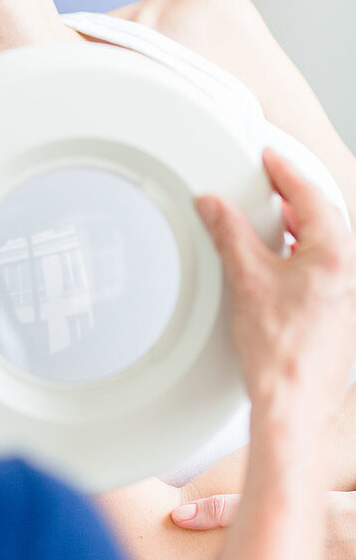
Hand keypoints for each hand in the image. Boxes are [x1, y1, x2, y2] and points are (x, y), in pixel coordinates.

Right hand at [196, 148, 355, 423]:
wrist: (293, 402)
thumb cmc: (280, 353)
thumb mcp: (246, 279)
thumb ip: (229, 234)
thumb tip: (216, 208)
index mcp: (335, 254)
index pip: (310, 196)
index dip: (285, 172)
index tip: (270, 158)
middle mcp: (349, 272)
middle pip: (323, 216)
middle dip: (293, 196)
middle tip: (268, 181)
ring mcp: (347, 293)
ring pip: (324, 242)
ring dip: (297, 225)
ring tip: (270, 217)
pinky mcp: (339, 311)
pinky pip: (323, 266)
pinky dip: (301, 251)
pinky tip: (279, 260)